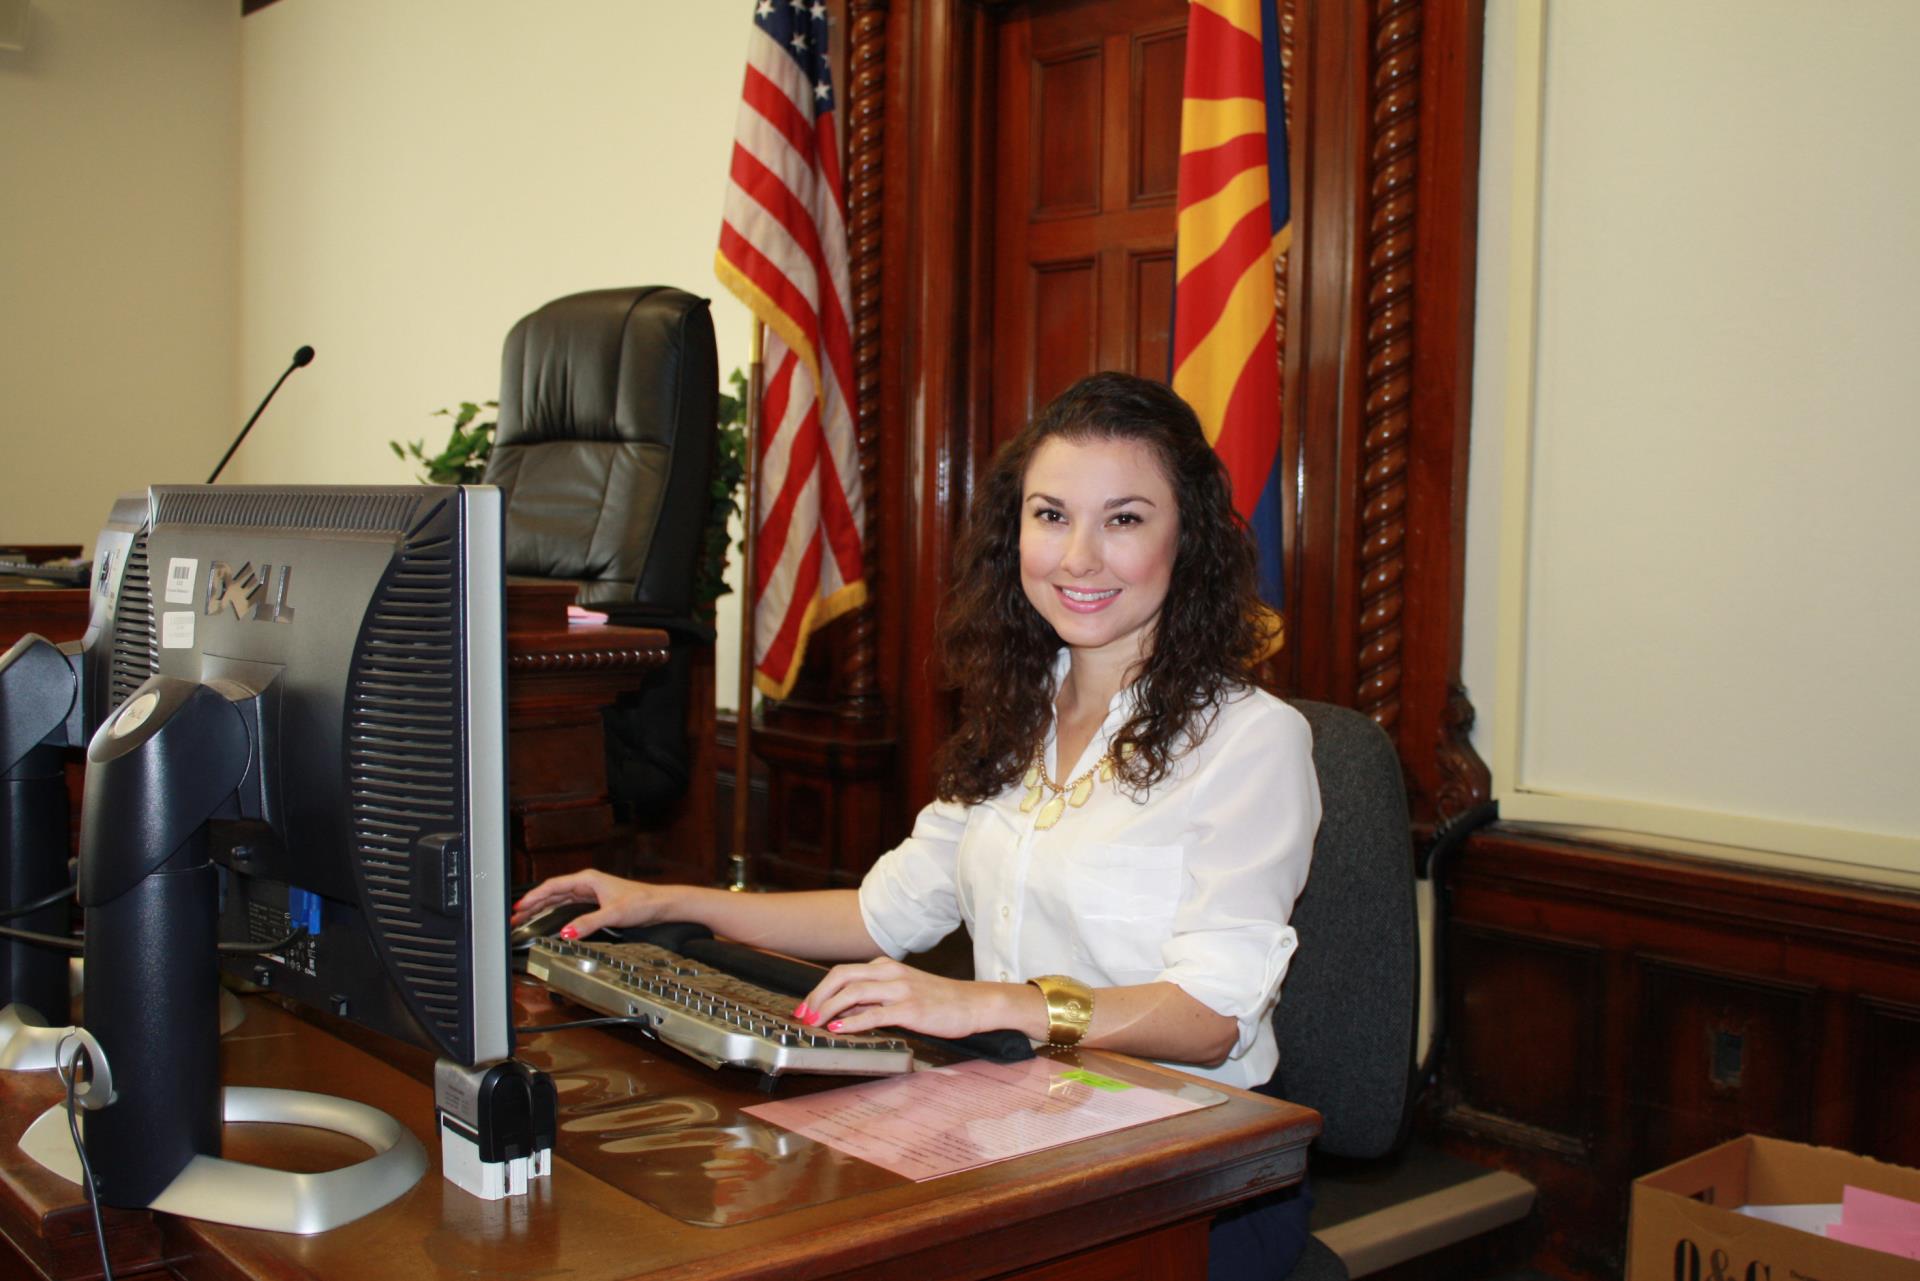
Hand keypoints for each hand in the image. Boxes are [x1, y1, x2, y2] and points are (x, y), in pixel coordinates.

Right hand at [510, 869, 673, 938]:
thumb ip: (588, 923)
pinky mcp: (595, 902)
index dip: (534, 897)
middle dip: (532, 904)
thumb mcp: (613, 914)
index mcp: (587, 880)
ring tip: (524, 918)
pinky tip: (547, 918)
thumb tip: (567, 932)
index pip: (553, 887)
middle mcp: (587, 884)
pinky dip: (555, 911)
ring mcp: (590, 893)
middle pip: (552, 893)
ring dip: (541, 908)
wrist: (660, 905)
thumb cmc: (642, 902)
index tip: (519, 907)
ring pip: (559, 899)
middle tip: (514, 916)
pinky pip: (568, 905)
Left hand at [794, 957, 1028, 1041]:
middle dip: (817, 996)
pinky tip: (838, 1031)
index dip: (819, 989)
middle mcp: (890, 973)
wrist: (974, 1004)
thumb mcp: (902, 992)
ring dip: (828, 1009)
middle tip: (804, 1015)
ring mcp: (900, 989)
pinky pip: (874, 1014)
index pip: (843, 972)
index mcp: (886, 966)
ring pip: (853, 992)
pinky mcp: (910, 1009)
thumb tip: (842, 1011)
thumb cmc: (939, 1000)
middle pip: (841, 976)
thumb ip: (873, 999)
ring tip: (815, 1024)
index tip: (806, 1006)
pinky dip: (851, 1022)